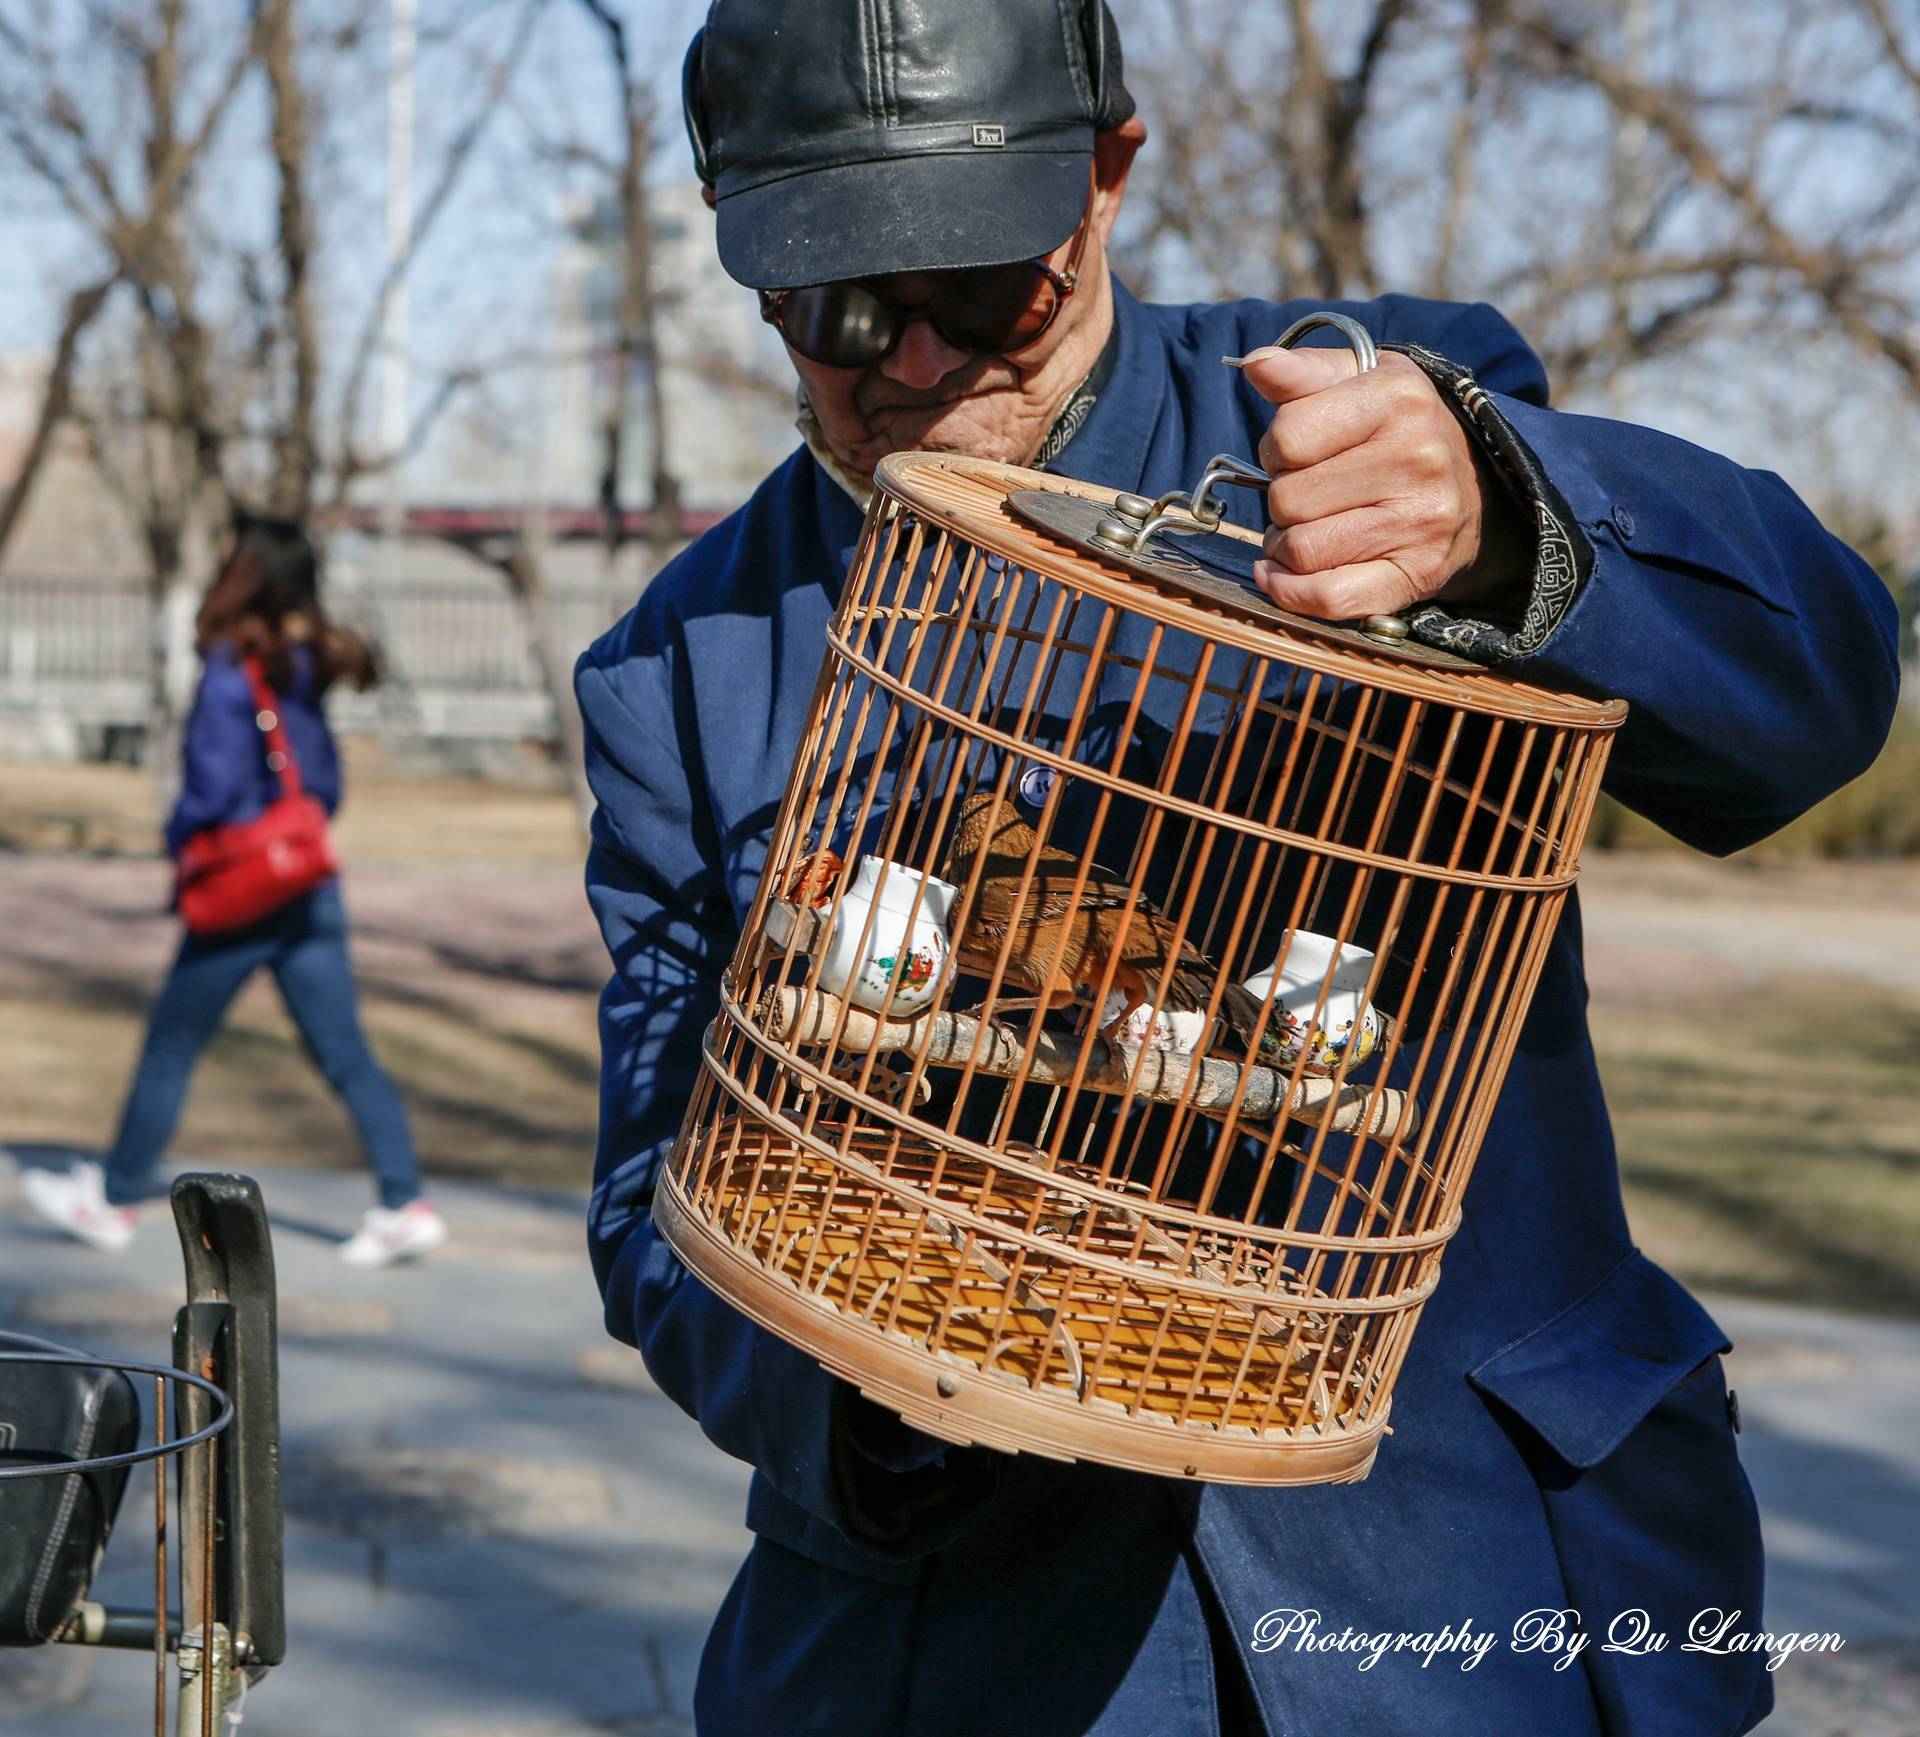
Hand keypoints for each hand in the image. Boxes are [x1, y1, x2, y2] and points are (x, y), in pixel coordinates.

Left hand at [1238, 346, 1527, 619]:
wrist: (1476, 488)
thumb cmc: (1400, 430)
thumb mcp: (1363, 379)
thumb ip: (1304, 372)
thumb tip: (1256, 364)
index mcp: (1398, 398)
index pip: (1287, 436)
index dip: (1275, 449)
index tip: (1295, 452)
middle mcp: (1416, 458)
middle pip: (1288, 498)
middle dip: (1281, 500)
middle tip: (1307, 495)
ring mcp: (1419, 522)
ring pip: (1300, 550)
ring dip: (1284, 546)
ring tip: (1307, 529)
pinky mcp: (1415, 573)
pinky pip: (1329, 598)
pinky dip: (1291, 593)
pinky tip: (1282, 575)